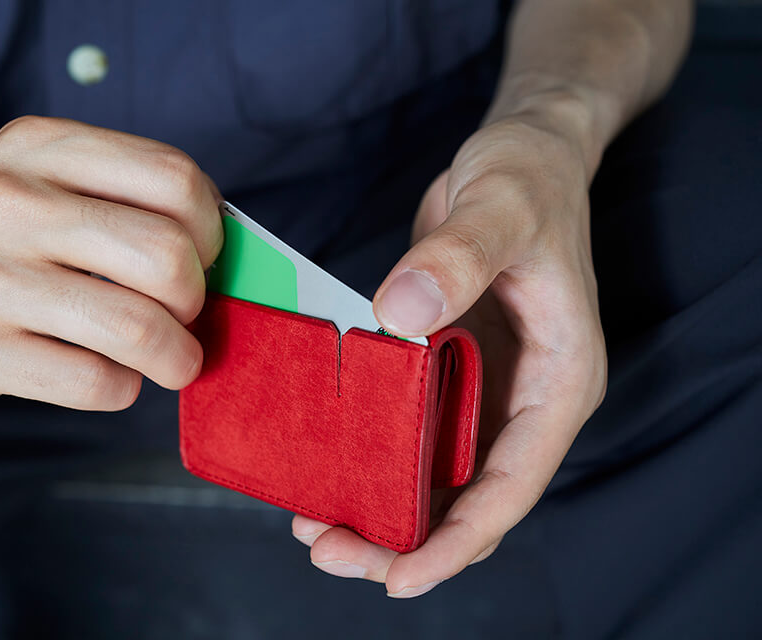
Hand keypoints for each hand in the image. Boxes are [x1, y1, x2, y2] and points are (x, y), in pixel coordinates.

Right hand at [0, 116, 221, 409]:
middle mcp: (8, 202)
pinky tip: (111, 377)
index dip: (211, 230)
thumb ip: (127, 205)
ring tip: (170, 360)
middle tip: (183, 314)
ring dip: (176, 357)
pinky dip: (125, 388)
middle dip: (195, 299)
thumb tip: (229, 261)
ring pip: (136, 328)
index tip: (203, 258)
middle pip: (165, 255)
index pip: (174, 178)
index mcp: (40, 147)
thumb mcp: (47, 188)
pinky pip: (96, 382)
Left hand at [292, 114, 606, 595]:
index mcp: (557, 380)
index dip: (458, 541)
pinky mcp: (450, 368)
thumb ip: (457, 255)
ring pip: (437, 476)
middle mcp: (522, 398)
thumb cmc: (528, 176)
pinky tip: (324, 465)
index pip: (512, 484)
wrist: (524, 152)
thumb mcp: (501, 205)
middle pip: (469, 499)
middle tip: (327, 549)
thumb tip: (402, 313)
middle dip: (404, 539)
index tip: (400, 578)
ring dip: (382, 508)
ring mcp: (485, 386)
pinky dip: (373, 457)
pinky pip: (412, 432)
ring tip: (313, 525)